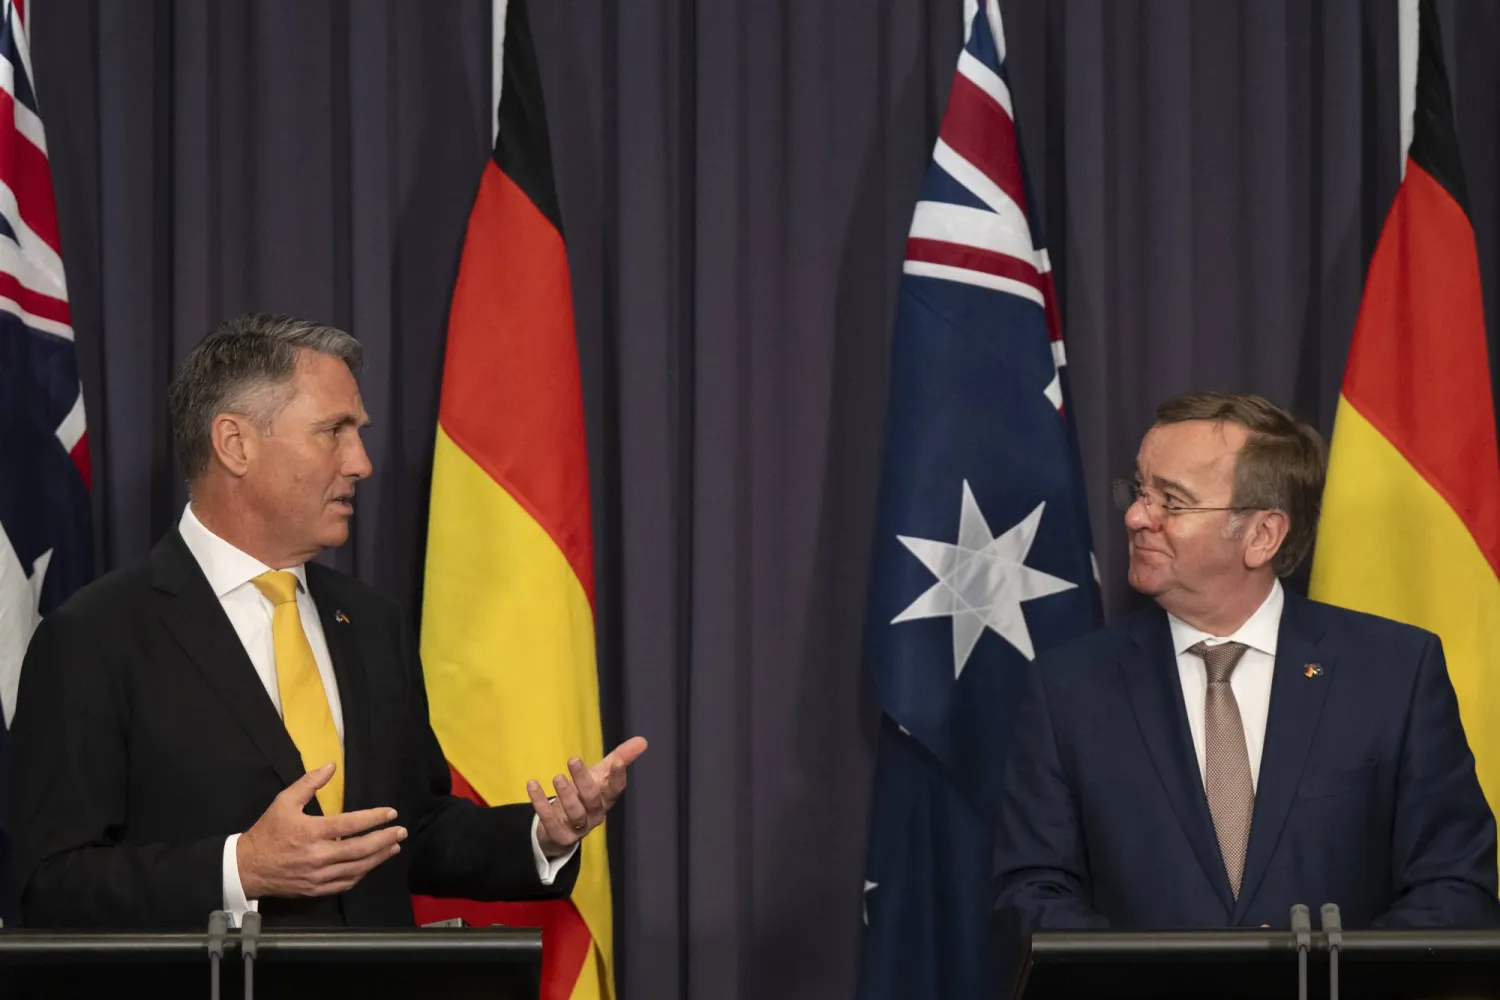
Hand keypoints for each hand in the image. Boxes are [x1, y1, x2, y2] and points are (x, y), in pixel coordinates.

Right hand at [237, 763, 406, 898]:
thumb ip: (309, 783)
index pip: (351, 824)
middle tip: (401, 832)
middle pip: (360, 849)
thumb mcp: (284, 801)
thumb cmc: (268, 832)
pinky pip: (345, 884)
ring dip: (378, 858)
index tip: (392, 813)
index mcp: (311, 832)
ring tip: (394, 847)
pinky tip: (371, 864)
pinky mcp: (316, 889)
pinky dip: (362, 874)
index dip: (374, 818)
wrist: (246, 868)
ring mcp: (318, 876)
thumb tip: (332, 765)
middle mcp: (318, 856)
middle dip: (385, 840)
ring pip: (357, 869)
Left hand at [528, 737, 647, 858]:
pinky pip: (549, 820)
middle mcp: (595, 815)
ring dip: (565, 794)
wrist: (560, 828)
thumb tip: (643, 740)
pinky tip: (532, 784)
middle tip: (572, 759)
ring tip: (557, 777)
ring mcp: (578, 828)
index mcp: (606, 800)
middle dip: (583, 780)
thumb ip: (620, 758)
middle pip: (592, 798)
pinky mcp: (560, 835)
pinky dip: (540, 802)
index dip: (617, 776)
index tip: (617, 761)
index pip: (615, 789)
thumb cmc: (584, 795)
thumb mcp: (600, 776)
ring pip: (574, 813)